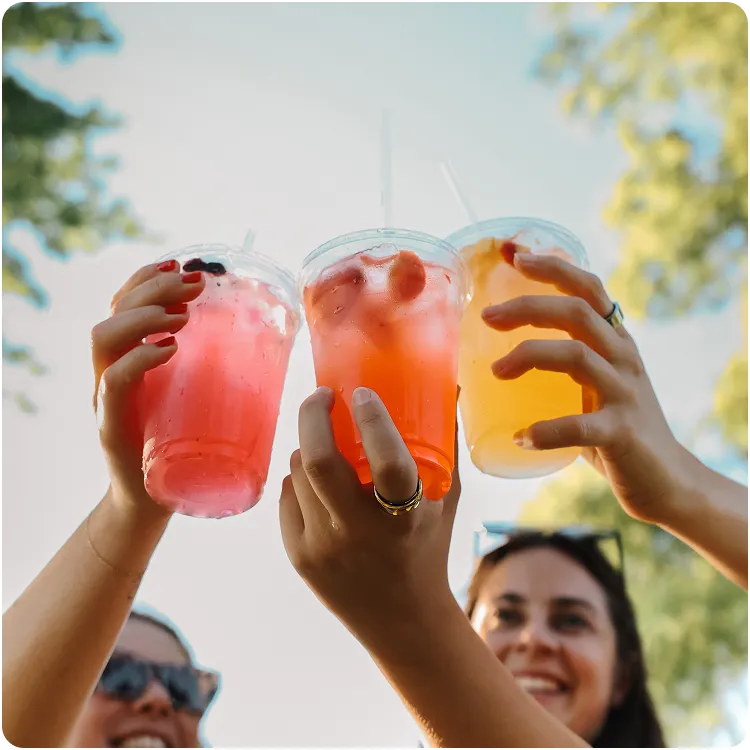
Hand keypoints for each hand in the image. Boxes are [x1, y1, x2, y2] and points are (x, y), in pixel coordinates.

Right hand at [91, 260, 204, 515]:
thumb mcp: (200, 397)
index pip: (124, 303)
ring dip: (144, 317)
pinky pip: (112, 383)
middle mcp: (111, 371)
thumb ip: (220, 369)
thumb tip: (275, 341)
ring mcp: (106, 397)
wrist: (152, 502)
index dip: (148, 277)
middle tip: (194, 285)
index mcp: (130, 358)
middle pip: (115, 311)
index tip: (183, 264)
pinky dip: (138, 360)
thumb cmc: (183, 446)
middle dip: (154, 287)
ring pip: (105, 339)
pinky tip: (168, 350)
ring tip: (183, 316)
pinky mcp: (110, 426)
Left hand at [279, 385, 460, 645]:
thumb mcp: (446, 501)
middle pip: (318, 461)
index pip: (386, 462)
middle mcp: (358, 534)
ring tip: (324, 441)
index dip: (373, 420)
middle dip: (313, 415)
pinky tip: (315, 480)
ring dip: (307, 445)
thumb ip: (445, 447)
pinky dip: (298, 478)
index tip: (362, 393)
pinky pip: (287, 496)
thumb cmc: (427, 550)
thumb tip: (451, 388)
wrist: (402, 621)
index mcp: (403, 520)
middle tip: (322, 396)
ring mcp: (322, 547)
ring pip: (297, 472)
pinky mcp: (298, 557)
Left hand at [482, 252, 690, 524]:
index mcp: (615, 342)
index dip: (554, 267)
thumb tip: (488, 366)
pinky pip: (580, 425)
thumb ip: (560, 369)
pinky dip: (545, 431)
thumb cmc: (614, 428)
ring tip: (496, 372)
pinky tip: (521, 438)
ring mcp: (625, 393)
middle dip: (527, 307)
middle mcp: (623, 358)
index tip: (514, 255)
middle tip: (487, 317)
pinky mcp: (622, 432)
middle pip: (576, 312)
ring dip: (529, 356)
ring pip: (576, 356)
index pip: (589, 288)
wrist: (665, 479)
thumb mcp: (592, 386)